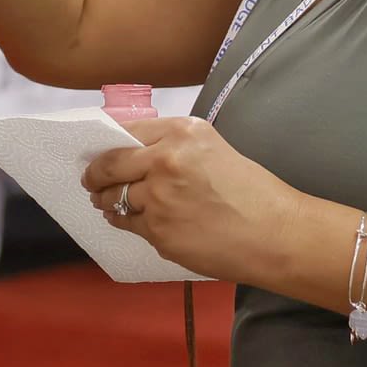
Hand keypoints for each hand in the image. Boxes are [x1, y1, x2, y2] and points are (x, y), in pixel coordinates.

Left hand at [81, 116, 305, 282]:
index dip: (107, 145)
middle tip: (91, 180)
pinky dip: (124, 221)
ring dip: (107, 200)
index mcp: (182, 132)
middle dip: (95, 174)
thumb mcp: (212, 148)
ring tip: (108, 202)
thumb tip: (131, 150)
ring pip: (113, 197)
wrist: (276, 235)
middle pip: (109, 164)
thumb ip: (172, 144)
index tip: (98, 152)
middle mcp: (164, 159)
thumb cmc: (252, 192)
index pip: (125, 131)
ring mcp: (157, 197)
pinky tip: (132, 220)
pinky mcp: (157, 230)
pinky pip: (127, 223)